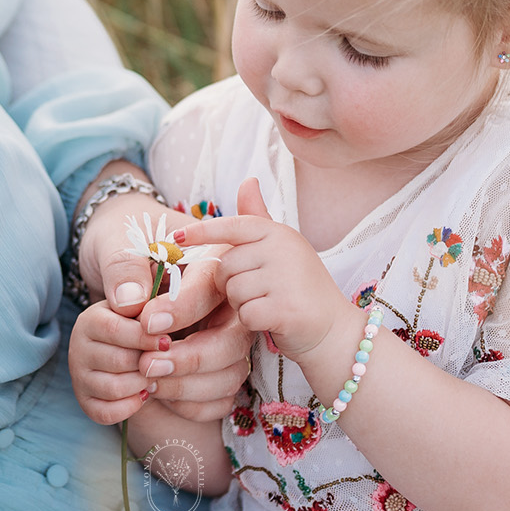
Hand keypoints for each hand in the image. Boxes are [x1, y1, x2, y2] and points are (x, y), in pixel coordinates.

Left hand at [68, 262, 254, 424]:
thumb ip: (123, 267)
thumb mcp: (114, 243)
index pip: (211, 290)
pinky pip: (220, 396)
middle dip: (189, 358)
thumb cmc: (120, 246)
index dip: (180, 310)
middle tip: (146, 363)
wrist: (118, 268)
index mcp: (211, 261)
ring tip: (146, 377)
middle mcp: (228, 302)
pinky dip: (190, 402)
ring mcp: (226, 337)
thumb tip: (132, 302)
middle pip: (232, 339)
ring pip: (230, 372)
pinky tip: (157, 391)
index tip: (146, 324)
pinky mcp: (219, 366)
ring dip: (187, 384)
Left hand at [172, 177, 354, 363]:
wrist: (335, 330)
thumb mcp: (280, 248)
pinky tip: (271, 320)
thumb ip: (258, 218)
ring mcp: (285, 278)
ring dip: (242, 304)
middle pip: (225, 265)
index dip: (200, 231)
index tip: (174, 238)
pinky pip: (245, 313)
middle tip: (258, 292)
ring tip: (268, 304)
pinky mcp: (285, 308)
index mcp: (278, 232)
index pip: (231, 225)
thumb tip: (248, 180)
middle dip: (231, 283)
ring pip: (232, 291)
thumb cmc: (300, 288)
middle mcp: (283, 249)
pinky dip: (252, 322)